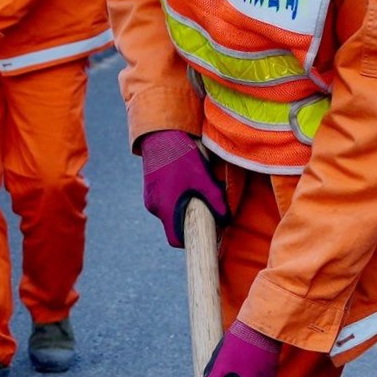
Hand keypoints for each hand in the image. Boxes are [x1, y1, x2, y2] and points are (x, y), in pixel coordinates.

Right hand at [137, 129, 224, 243]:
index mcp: (166, 209)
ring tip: (194, 190)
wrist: (161, 136)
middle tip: (203, 207)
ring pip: (169, 212)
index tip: (203, 234)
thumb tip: (226, 220)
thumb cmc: (182, 157)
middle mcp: (155, 207)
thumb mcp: (204, 180)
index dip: (190, 241)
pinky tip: (183, 181)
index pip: (175, 240)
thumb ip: (216, 202)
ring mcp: (150, 198)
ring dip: (182, 207)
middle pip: (173, 226)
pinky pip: (163, 201)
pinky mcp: (149, 189)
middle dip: (188, 221)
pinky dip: (175, 198)